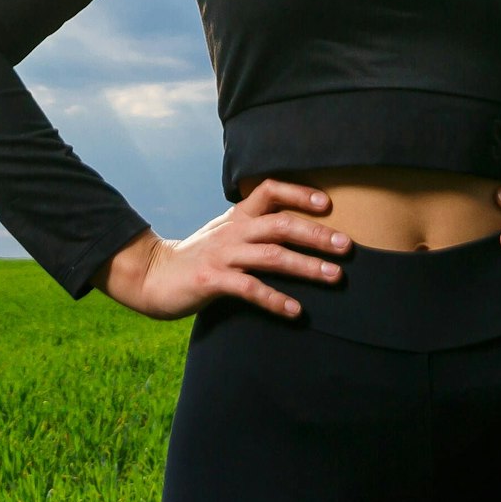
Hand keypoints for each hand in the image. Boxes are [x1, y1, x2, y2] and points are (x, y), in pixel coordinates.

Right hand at [126, 177, 352, 321]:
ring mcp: (222, 255)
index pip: (269, 190)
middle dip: (317, 234)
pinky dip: (275, 300)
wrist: (153, 276)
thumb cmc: (199, 257)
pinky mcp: (212, 281)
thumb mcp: (226, 234)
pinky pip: (250, 289)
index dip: (298, 192)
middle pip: (280, 224)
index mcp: (237, 216)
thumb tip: (299, 233)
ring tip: (335, 277)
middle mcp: (233, 231)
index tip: (327, 203)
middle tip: (347, 246)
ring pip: (272, 256)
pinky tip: (296, 311)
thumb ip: (255, 230)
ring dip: (307, 266)